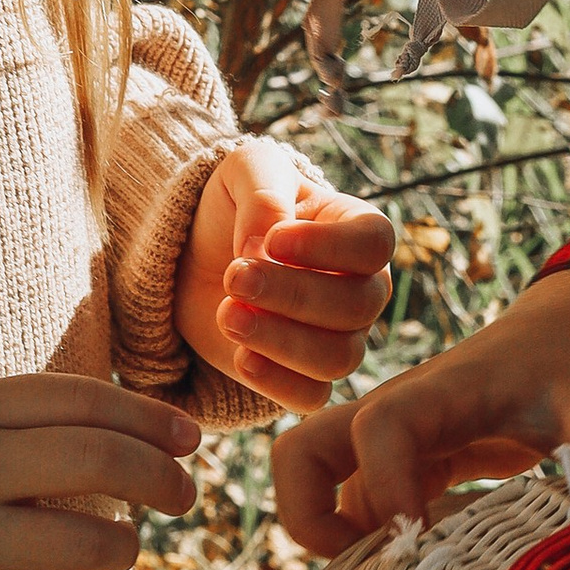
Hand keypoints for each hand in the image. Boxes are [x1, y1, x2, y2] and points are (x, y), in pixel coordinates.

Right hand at [0, 373, 197, 569]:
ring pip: (93, 542)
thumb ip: (42, 419)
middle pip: (103, 460)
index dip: (154, 418)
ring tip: (118, 548)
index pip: (89, 400)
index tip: (191, 440)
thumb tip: (159, 433)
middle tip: (184, 496)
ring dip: (125, 548)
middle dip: (163, 479)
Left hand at [173, 140, 395, 413]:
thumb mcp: (243, 172)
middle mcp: (361, 288)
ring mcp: (339, 338)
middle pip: (356, 306)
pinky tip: (240, 356)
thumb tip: (269, 241)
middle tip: (234, 275)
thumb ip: (263, 191)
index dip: (329, 247)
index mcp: (357, 230)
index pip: (375, 243)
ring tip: (227, 313)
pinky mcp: (304, 378)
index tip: (274, 240)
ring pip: (338, 358)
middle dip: (291, 293)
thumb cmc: (233, 207)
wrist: (193, 257)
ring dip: (279, 339)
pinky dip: (276, 381)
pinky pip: (311, 397)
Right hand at [272, 263, 569, 554]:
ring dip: (337, 541)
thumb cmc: (569, 368)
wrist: (558, 340)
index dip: (387, 487)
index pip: (379, 428)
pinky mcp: (402, 469)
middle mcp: (394, 418)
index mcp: (435, 392)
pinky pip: (356, 510)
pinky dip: (374, 547)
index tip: (423, 542)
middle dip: (308, 517)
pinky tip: (437, 566)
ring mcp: (390, 446)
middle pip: (301, 452)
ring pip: (318, 488)